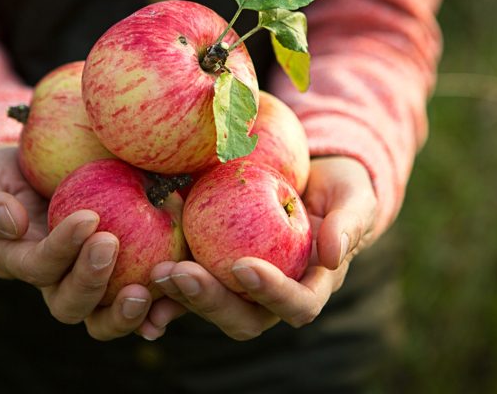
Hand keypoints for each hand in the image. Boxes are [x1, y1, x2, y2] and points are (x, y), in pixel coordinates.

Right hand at [0, 145, 184, 339]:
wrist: (32, 175)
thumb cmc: (1, 177)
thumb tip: (11, 223)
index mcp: (21, 262)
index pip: (40, 267)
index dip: (62, 249)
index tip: (89, 217)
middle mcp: (55, 282)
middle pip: (70, 304)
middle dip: (91, 280)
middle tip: (112, 243)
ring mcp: (88, 282)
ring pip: (102, 318)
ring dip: (124, 310)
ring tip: (148, 288)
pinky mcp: (120, 276)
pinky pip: (139, 301)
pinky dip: (157, 309)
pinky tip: (175, 300)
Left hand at [150, 156, 377, 339]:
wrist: (313, 178)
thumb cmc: (341, 190)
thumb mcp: (355, 199)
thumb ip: (349, 223)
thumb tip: (334, 255)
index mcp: (311, 286)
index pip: (297, 304)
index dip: (272, 293)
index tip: (244, 266)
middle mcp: (273, 296)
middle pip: (244, 317)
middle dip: (212, 301)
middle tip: (183, 273)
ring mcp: (242, 287)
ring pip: (212, 306)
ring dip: (183, 294)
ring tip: (158, 270)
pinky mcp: (217, 270)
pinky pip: (192, 285)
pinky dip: (167, 288)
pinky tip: (141, 278)